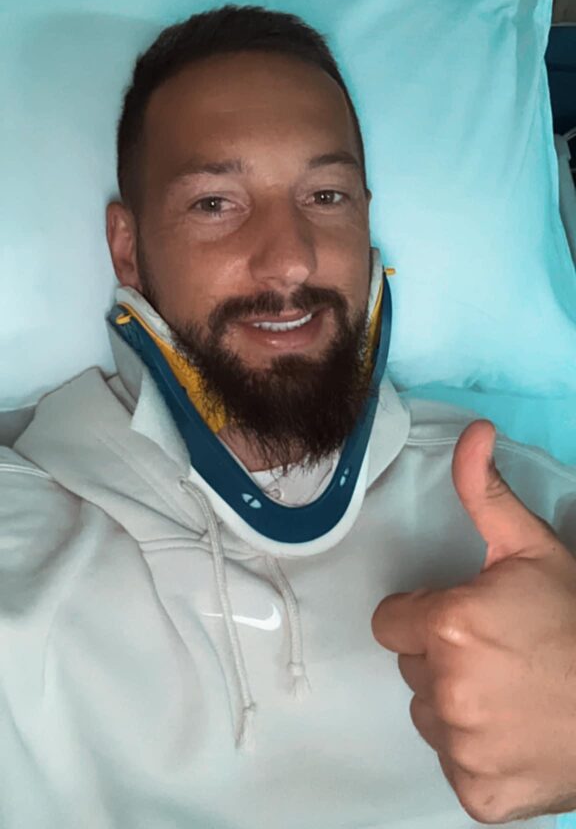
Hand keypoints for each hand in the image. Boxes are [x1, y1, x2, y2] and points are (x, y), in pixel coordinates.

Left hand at [372, 419, 575, 823]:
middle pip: (412, 667)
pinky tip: (517, 736)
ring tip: (510, 694)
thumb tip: (472, 430)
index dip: (427, 615)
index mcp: (447, 625)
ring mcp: (459, 748)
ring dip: (457, 706)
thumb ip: (485, 492)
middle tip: (500, 655)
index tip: (466, 618)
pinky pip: (454, 764)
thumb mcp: (534, 549)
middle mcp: (443, 689)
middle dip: (444, 657)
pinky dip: (478, 755)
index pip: (392, 621)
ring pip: (430, 715)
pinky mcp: (475, 796)